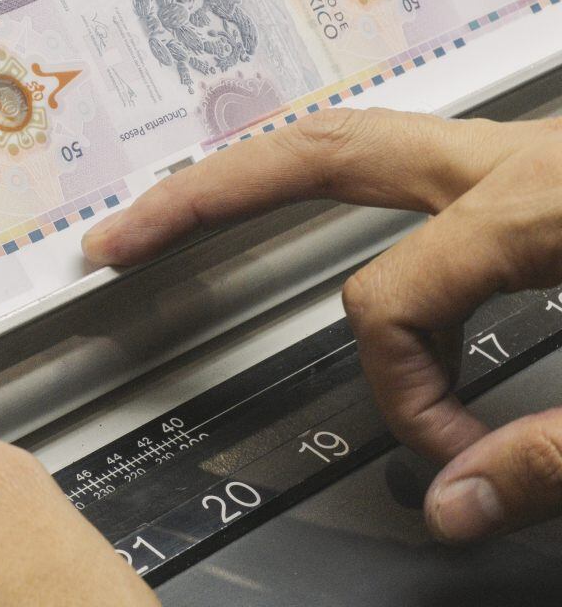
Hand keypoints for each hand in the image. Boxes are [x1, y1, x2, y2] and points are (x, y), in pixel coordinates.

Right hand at [83, 108, 561, 543]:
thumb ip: (546, 455)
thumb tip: (451, 502)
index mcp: (539, 201)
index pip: (386, 301)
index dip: (405, 393)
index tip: (453, 452)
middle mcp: (521, 158)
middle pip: (318, 150)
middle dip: (205, 194)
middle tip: (126, 234)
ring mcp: (527, 151)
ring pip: (356, 143)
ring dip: (267, 186)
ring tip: (195, 221)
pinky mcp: (539, 168)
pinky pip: (412, 170)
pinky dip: (359, 212)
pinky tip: (358, 258)